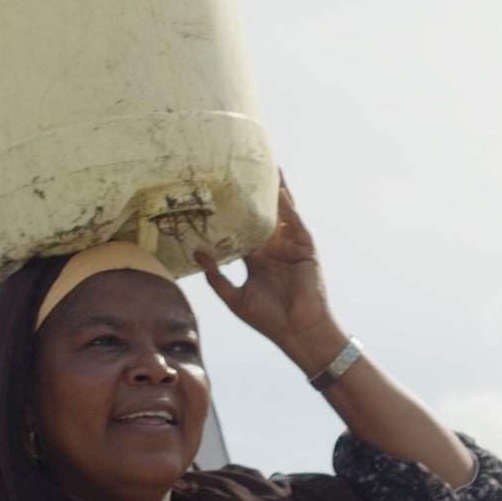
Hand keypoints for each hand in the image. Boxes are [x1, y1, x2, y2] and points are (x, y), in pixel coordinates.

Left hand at [198, 177, 349, 373]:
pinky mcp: (304, 247)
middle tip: (240, 170)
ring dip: (275, 191)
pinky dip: (287, 207)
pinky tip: (279, 191)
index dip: (229, 214)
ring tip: (266, 167)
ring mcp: (290, 246)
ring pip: (280, 213)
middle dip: (254, 194)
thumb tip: (197, 254)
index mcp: (257, 259)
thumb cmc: (269, 319)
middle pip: (261, 215)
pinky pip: (295, 222)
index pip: (241, 229)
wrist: (297, 332)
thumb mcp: (234, 297)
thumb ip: (216, 277)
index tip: (212, 196)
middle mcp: (273, 248)